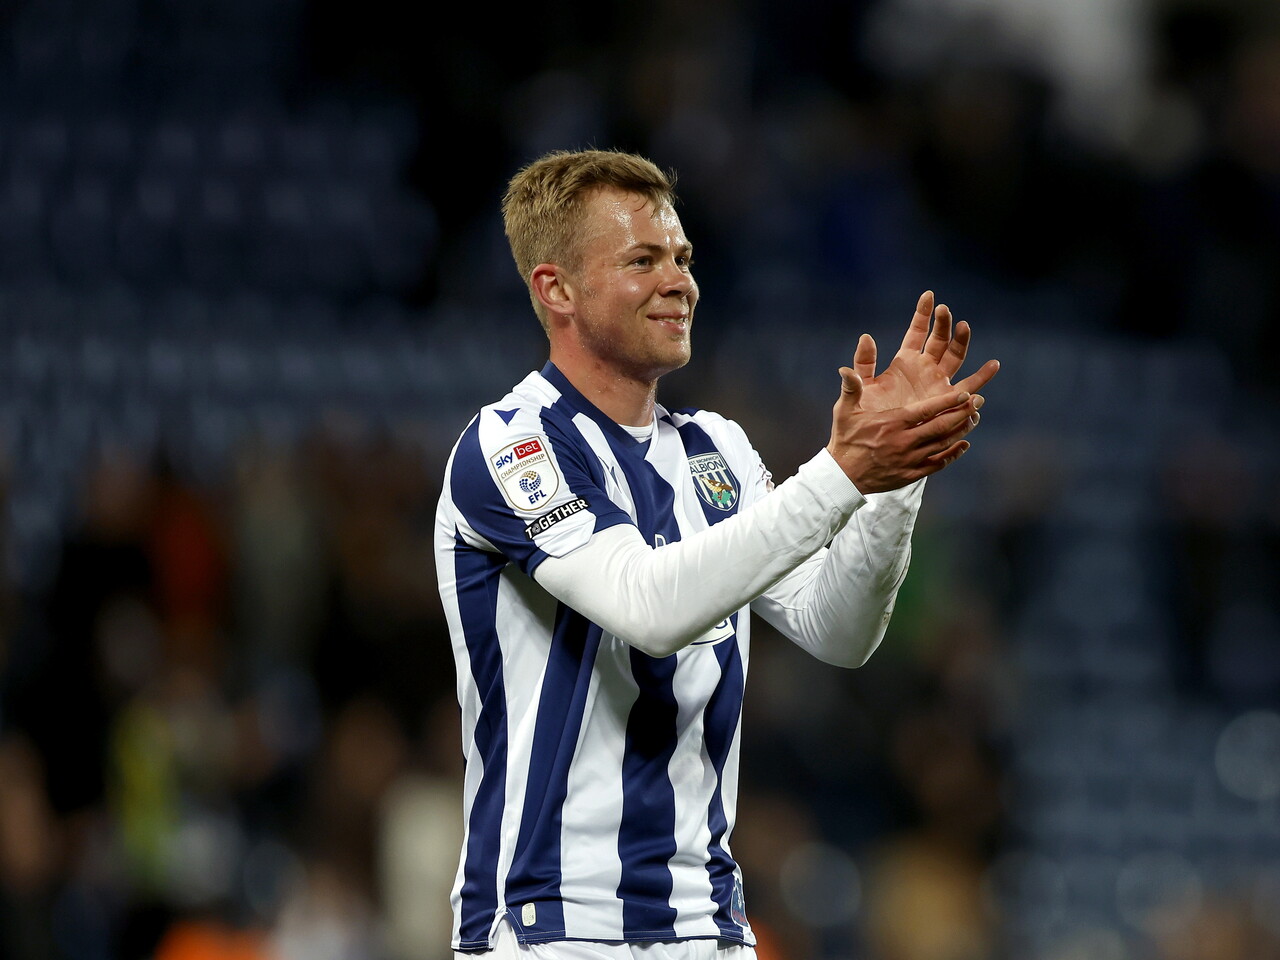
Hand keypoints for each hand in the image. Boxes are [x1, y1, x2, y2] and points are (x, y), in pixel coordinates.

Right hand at [826, 373, 977, 493]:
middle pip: (941, 426)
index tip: (965, 393)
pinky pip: (938, 463)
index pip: (927, 410)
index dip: (948, 401)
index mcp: (892, 423)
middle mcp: (904, 441)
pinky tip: (964, 445)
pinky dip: (953, 454)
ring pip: (943, 444)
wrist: (843, 476)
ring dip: (961, 431)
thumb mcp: (844, 411)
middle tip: (979, 401)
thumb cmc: (845, 439)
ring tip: (974, 418)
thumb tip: (844, 368)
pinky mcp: (911, 473)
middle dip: (962, 413)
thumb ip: (850, 388)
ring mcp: (909, 459)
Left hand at [853, 291, 998, 413]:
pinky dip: (981, 378)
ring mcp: (938, 382)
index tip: (929, 296)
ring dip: (961, 342)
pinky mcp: (948, 400)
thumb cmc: (868, 414)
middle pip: (939, 340)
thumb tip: (865, 337)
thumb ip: (863, 364)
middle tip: (945, 311)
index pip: (917, 331)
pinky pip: (968, 387)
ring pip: (955, 357)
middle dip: (943, 324)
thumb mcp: (863, 387)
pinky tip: (993, 366)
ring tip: (965, 326)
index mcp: (905, 361)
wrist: (878, 440)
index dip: (923, 314)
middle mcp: (925, 368)